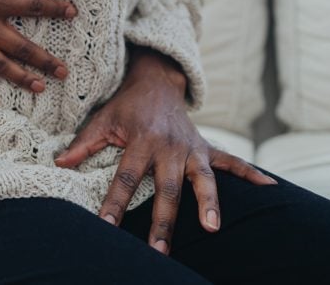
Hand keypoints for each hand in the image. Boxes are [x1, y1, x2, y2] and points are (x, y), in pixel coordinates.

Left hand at [53, 44, 276, 254]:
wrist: (156, 80)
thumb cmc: (126, 104)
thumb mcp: (103, 119)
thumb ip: (84, 143)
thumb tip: (60, 164)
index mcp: (141, 141)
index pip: (125, 177)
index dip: (114, 202)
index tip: (106, 226)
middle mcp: (169, 147)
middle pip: (165, 188)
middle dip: (162, 220)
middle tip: (158, 249)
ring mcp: (191, 148)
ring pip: (202, 179)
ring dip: (208, 203)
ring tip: (212, 228)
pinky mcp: (205, 147)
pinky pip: (230, 161)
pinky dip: (250, 173)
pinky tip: (269, 187)